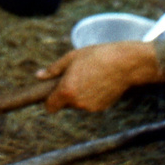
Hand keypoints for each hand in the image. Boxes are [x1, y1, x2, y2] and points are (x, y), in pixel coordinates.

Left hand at [36, 41, 164, 112]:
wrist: (126, 63)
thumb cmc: (97, 56)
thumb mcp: (72, 57)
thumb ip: (54, 69)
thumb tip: (39, 76)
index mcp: (66, 91)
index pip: (49, 107)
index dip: (49, 99)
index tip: (53, 90)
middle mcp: (77, 103)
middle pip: (64, 103)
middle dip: (66, 93)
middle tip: (75, 75)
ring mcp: (90, 107)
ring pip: (78, 103)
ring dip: (79, 94)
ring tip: (90, 75)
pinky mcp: (102, 108)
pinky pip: (90, 103)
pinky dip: (91, 96)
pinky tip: (99, 81)